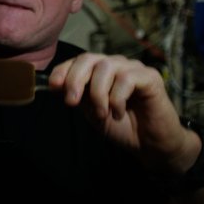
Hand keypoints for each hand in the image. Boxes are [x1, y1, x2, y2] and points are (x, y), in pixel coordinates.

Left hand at [49, 53, 199, 173]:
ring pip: (107, 66)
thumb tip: (56, 84)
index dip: (63, 70)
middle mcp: (116, 64)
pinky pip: (126, 78)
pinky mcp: (150, 76)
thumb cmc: (122, 127)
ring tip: (102, 114)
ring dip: (98, 93)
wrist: (150, 144)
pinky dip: (117, 98)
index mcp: (101, 71)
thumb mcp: (93, 112)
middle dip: (75, 78)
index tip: (53, 86)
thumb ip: (78, 96)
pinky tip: (118, 113)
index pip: (79, 60)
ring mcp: (133, 68)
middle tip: (71, 101)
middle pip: (90, 58)